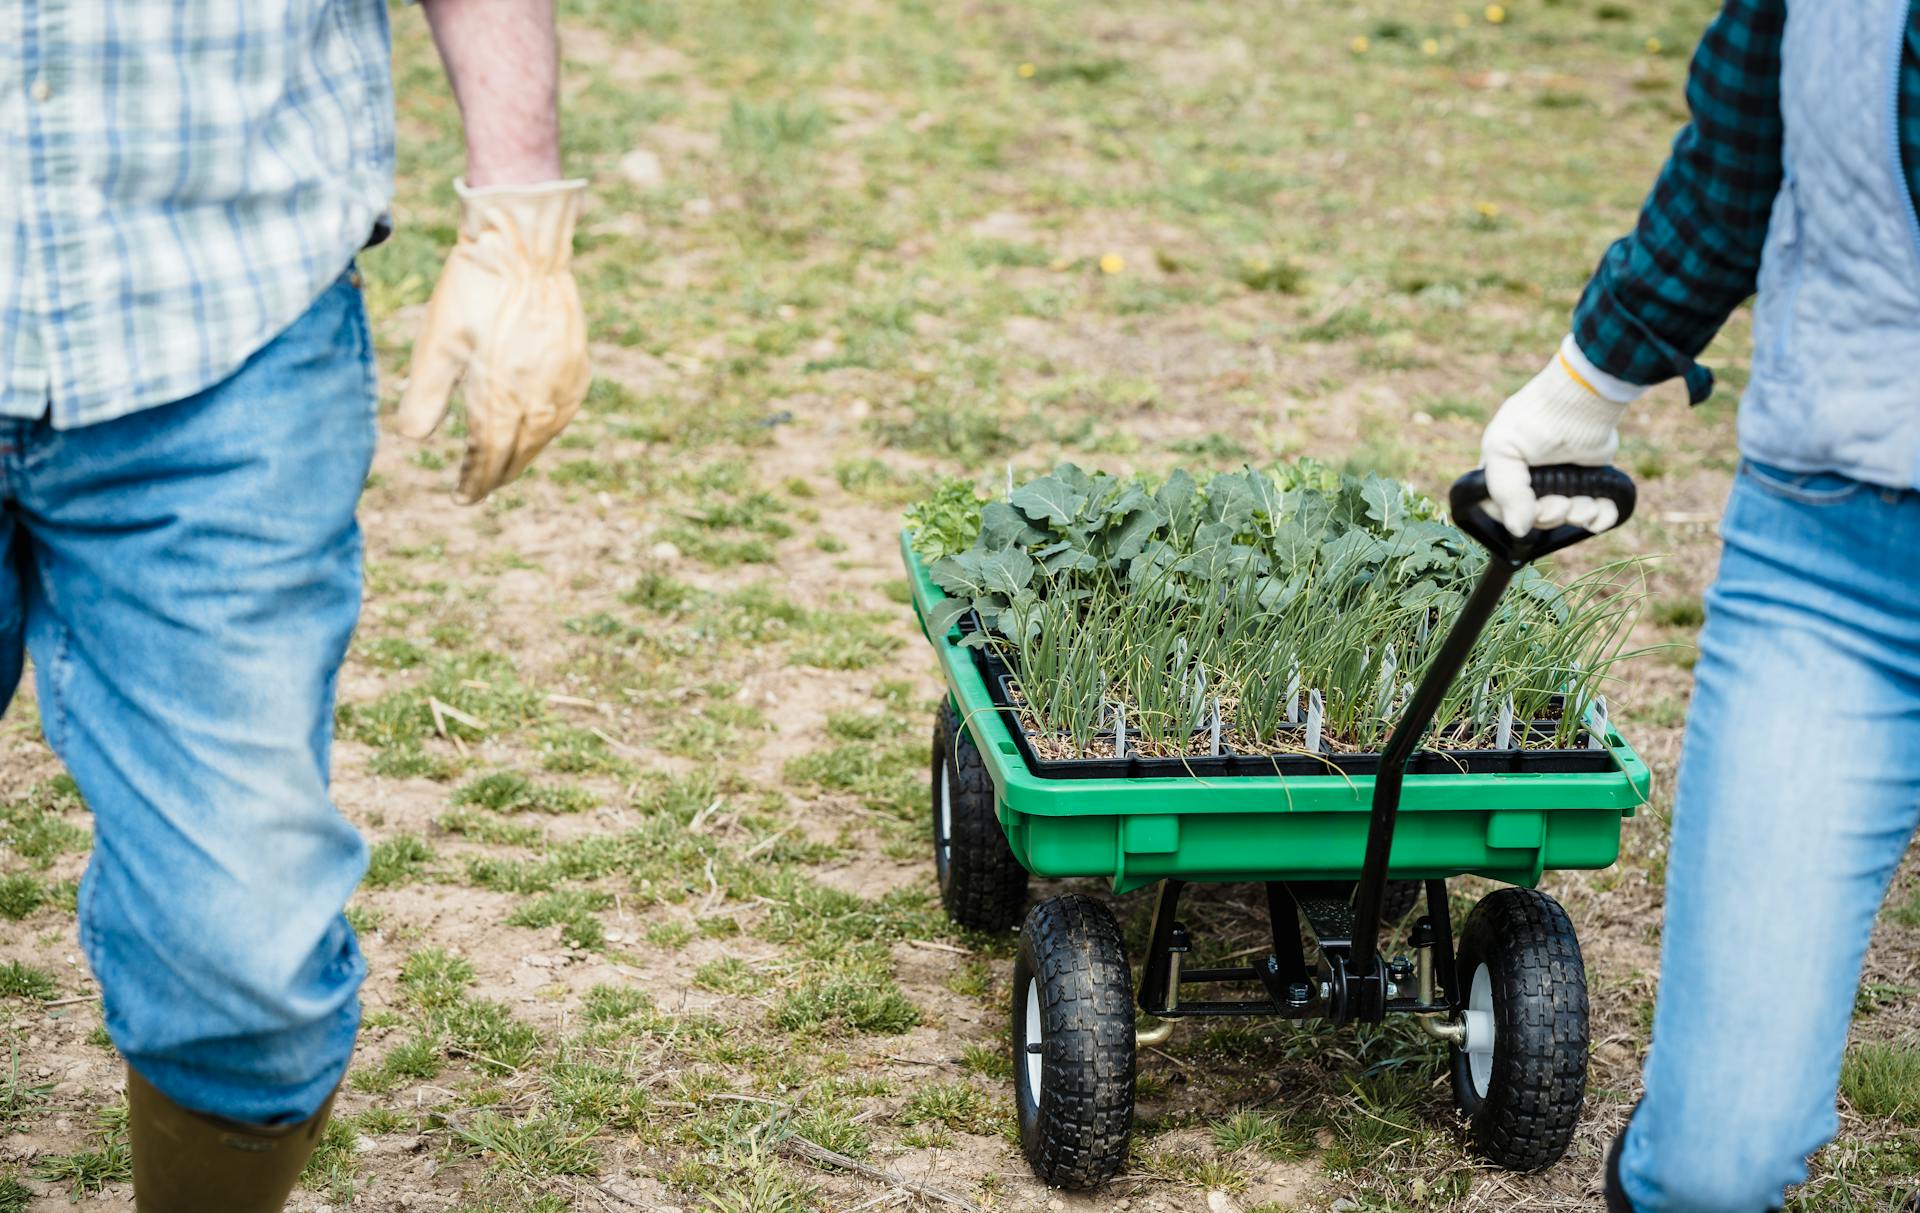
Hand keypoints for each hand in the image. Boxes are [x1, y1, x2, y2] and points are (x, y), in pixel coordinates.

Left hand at [397, 178, 590, 503]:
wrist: (523, 249)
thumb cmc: (473, 293)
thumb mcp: (436, 344)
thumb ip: (423, 398)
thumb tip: (411, 441)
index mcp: (500, 402)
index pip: (487, 459)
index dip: (473, 483)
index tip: (461, 498)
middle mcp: (537, 404)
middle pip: (517, 456)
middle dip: (495, 475)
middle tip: (478, 489)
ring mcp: (563, 388)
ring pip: (542, 439)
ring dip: (521, 456)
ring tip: (503, 465)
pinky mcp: (577, 371)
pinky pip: (560, 415)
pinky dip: (543, 431)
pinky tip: (532, 427)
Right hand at [1480, 343, 1632, 536]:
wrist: (1583, 399)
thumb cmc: (1536, 420)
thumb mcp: (1503, 451)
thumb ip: (1505, 493)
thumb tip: (1519, 530)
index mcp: (1505, 471)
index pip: (1502, 510)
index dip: (1514, 517)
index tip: (1527, 512)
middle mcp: (1534, 478)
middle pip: (1538, 518)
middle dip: (1552, 515)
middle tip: (1561, 502)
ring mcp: (1565, 479)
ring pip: (1569, 516)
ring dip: (1578, 515)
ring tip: (1585, 502)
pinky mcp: (1593, 478)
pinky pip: (1598, 511)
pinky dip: (1602, 515)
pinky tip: (1601, 508)